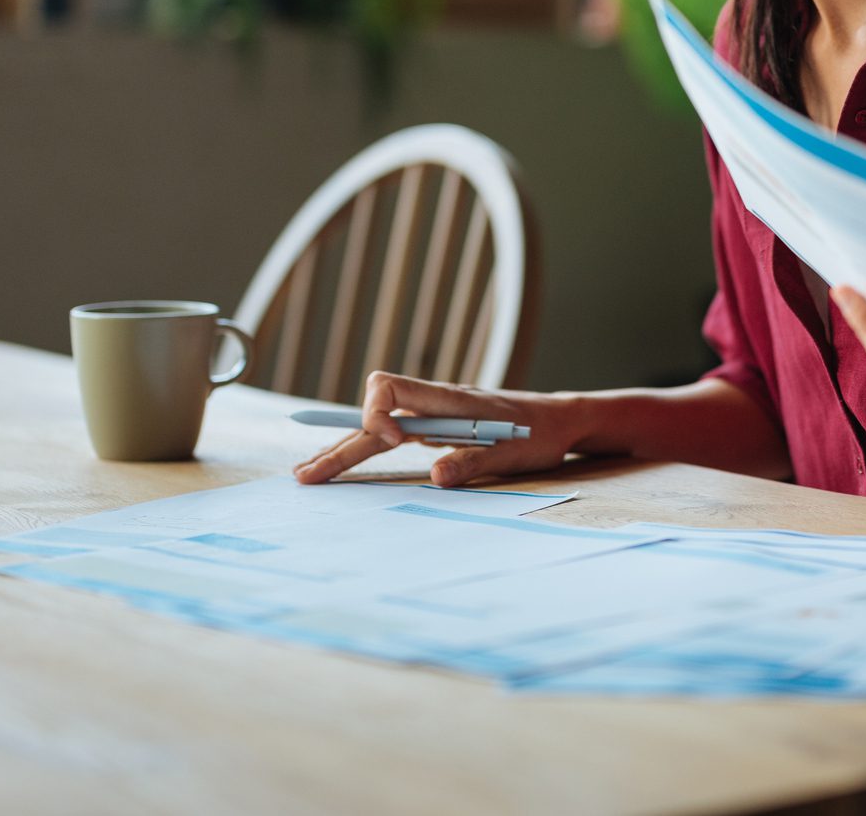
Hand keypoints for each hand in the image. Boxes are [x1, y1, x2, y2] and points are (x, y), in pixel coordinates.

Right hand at [292, 371, 584, 487]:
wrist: (559, 420)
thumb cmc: (540, 434)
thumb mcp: (514, 454)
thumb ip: (474, 463)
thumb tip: (435, 476)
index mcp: (448, 401)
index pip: (390, 388)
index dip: (378, 413)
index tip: (395, 441)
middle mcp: (432, 403)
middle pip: (372, 415)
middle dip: (338, 443)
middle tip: (305, 476)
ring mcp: (430, 415)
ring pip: (375, 426)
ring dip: (343, 447)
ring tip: (309, 473)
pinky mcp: (433, 428)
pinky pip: (389, 435)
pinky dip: (363, 448)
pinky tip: (342, 462)